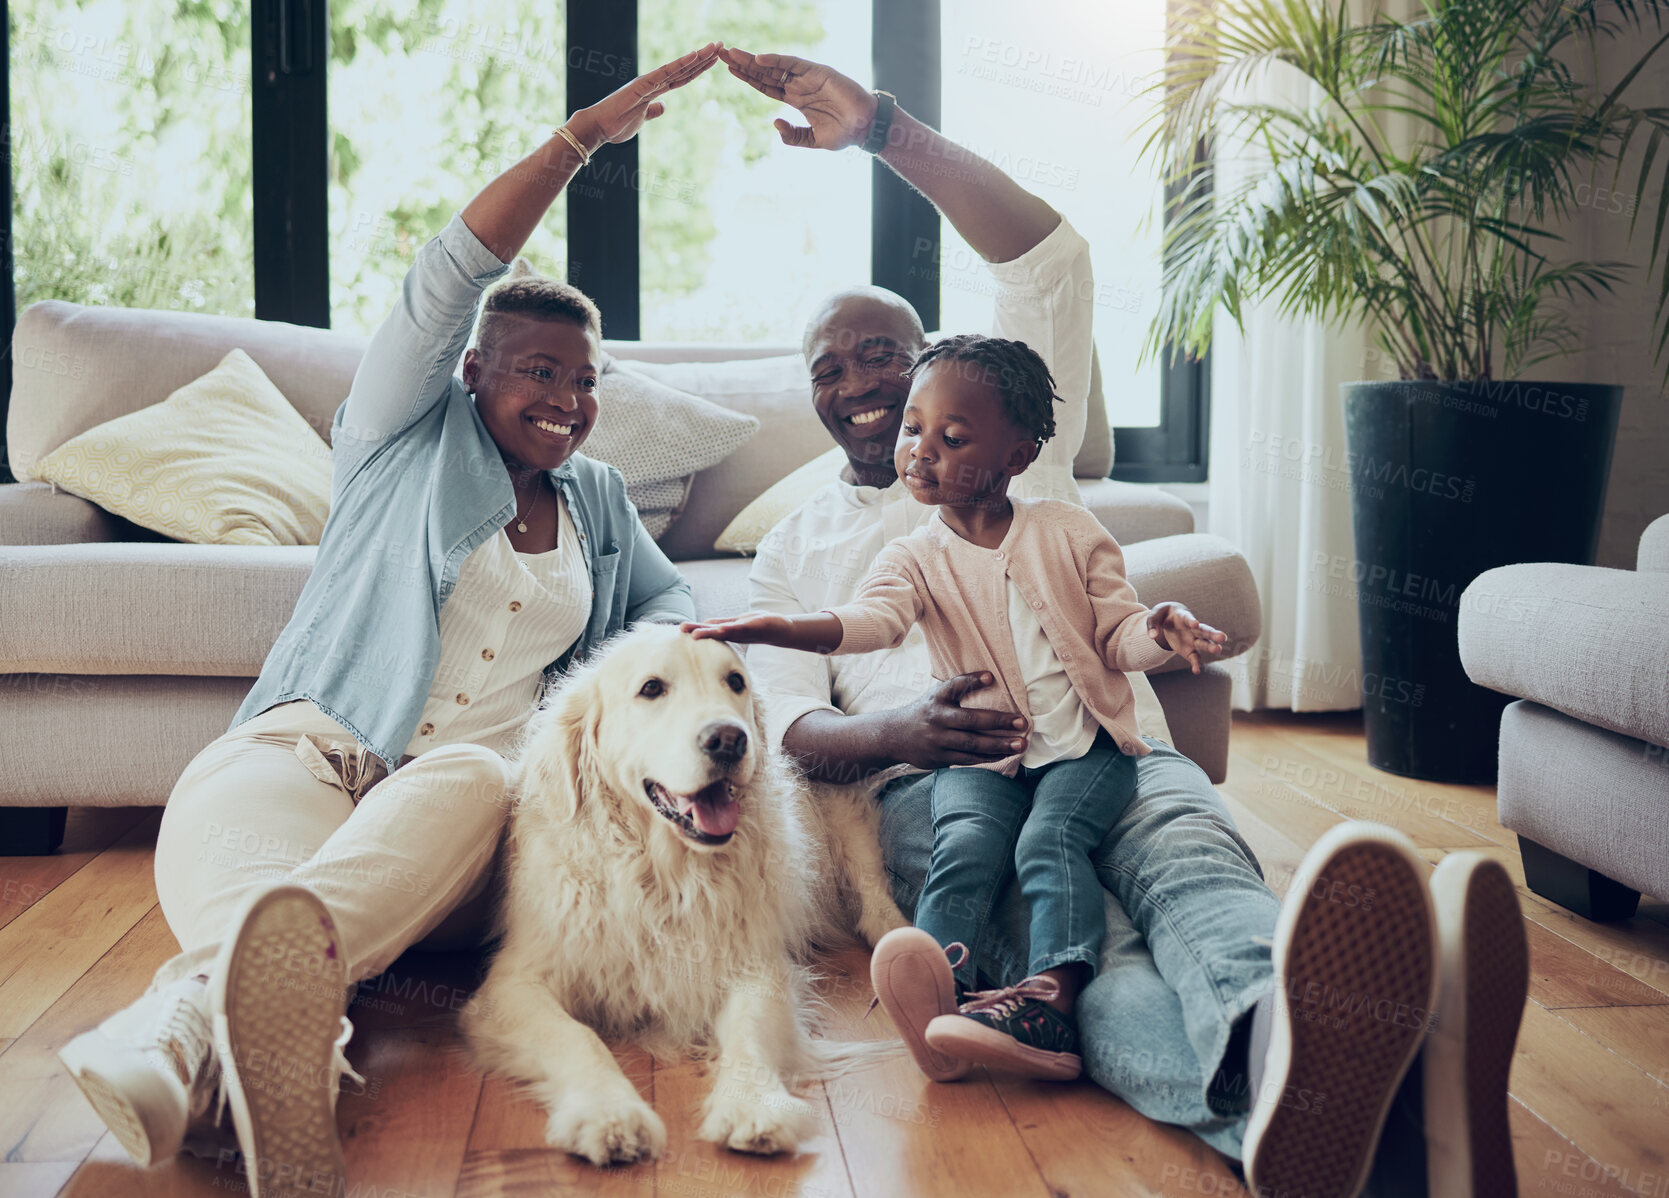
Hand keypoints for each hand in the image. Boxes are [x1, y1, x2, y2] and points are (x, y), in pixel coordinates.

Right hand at [570, 42, 721, 149]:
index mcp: (655, 90)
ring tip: (714, 47)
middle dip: (704, 57)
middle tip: (721, 45)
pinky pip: (664, 73)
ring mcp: (648, 82)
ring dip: (697, 57)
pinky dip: (679, 63)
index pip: (682, 77)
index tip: (714, 60)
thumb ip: (653, 111)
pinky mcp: (642, 85)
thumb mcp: (642, 120)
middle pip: (684, 68)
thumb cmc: (616, 125)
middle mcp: (653, 82)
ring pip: (678, 67)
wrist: (598, 128)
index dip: (699, 68)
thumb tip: (663, 106)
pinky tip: (694, 55)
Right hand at [682, 614, 801, 647]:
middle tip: (680, 630)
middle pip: (712, 632)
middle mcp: (732, 633)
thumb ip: (722, 625)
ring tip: (694, 634)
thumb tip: (705, 623)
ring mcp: (742, 631)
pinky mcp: (752, 626)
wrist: (780, 630)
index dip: (695, 628)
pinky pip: (738, 628)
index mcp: (728, 631)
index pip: (709, 629)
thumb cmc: (757, 626)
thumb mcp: (736, 624)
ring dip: (708, 633)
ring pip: (722, 632)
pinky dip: (728, 629)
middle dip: (697, 631)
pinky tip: (719, 629)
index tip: (678, 629)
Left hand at [720, 47, 877, 149]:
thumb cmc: (843, 134)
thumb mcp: (813, 140)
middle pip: (765, 73)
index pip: (766, 86)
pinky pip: (793, 64)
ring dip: (753, 60)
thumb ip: (794, 136)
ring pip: (774, 67)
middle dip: (744, 64)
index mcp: (796, 100)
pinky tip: (759, 59)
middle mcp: (799, 86)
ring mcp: (807, 78)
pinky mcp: (817, 73)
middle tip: (722, 55)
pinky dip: (776, 61)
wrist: (864, 128)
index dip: (748, 78)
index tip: (731, 70)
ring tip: (733, 54)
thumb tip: (774, 123)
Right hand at [892, 673, 1029, 769]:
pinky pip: (968, 760)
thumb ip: (959, 687)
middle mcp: (937, 719)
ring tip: (1020, 744)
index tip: (991, 677)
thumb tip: (990, 677)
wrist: (895, 736)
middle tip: (1022, 723)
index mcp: (937, 699)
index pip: (954, 686)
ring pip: (972, 745)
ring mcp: (938, 741)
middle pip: (970, 721)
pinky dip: (988, 757)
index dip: (972, 680)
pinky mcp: (939, 758)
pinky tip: (1005, 754)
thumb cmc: (926, 711)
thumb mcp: (937, 695)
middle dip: (998, 723)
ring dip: (998, 745)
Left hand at [1146, 602, 1227, 674]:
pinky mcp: (1189, 650)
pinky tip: (1196, 671)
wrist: (1168, 621)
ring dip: (1210, 647)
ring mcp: (1192, 640)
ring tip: (1218, 649)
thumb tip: (1152, 635)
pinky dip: (1195, 664)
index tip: (1195, 624)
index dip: (1191, 621)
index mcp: (1183, 616)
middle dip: (1213, 634)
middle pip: (1204, 631)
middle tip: (1223, 637)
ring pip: (1203, 644)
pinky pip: (1194, 658)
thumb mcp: (1155, 616)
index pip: (1188, 618)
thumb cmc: (1163, 616)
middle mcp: (1192, 629)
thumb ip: (1152, 624)